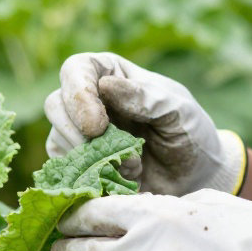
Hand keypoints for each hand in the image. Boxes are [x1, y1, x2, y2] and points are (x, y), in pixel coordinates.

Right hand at [44, 52, 246, 195]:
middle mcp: (90, 99)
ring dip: (90, 158)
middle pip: (56, 104)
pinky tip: (119, 180)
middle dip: (77, 131)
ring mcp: (80, 132)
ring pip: (57, 138)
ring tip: (133, 168)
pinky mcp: (78, 163)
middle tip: (110, 153)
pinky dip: (88, 177)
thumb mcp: (178, 111)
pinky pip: (64, 168)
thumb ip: (145, 97)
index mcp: (111, 73)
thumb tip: (106, 85)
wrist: (195, 176)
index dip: (78, 94)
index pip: (77, 69)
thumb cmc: (189, 133)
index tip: (96, 125)